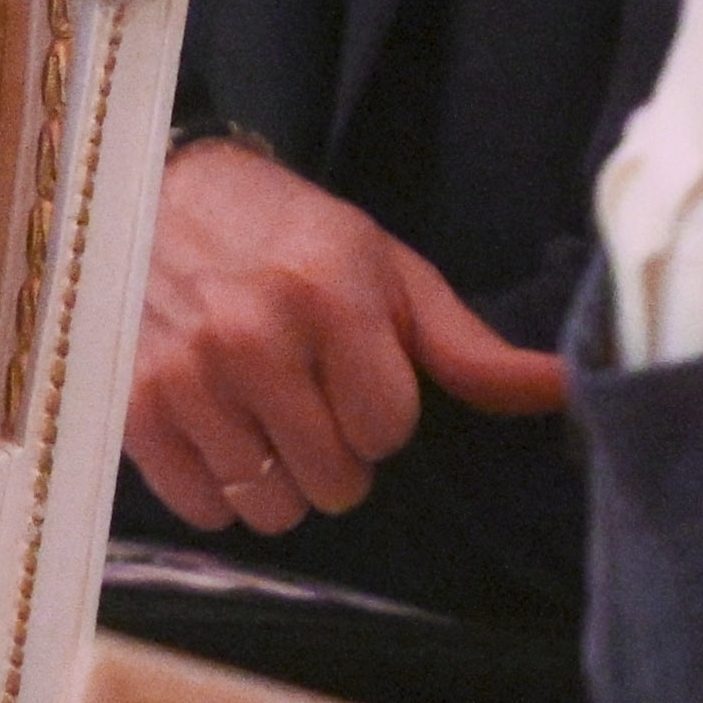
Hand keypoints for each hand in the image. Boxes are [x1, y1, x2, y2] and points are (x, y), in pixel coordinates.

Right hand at [122, 135, 565, 535]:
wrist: (155, 193)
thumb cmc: (291, 238)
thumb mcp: (389, 274)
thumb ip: (469, 349)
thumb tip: (567, 388)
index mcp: (333, 295)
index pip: (387, 431)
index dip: (379, 414)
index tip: (353, 374)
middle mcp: (255, 335)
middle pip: (334, 482)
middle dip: (333, 454)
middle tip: (306, 400)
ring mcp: (188, 374)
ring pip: (270, 506)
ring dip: (276, 479)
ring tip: (259, 418)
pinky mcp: (135, 405)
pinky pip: (201, 508)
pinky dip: (215, 489)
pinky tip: (214, 433)